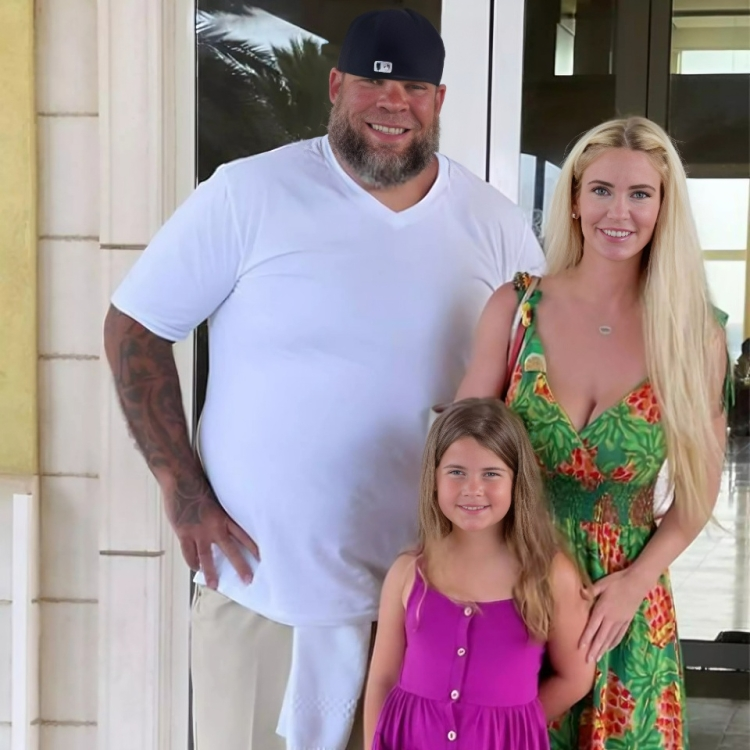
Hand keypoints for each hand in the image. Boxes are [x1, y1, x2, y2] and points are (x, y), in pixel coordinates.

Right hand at [165, 474, 258, 588]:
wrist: (182, 480)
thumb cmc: (200, 485)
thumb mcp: (217, 499)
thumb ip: (221, 514)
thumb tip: (224, 524)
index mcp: (225, 517)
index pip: (243, 535)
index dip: (253, 547)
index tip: (262, 558)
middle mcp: (215, 526)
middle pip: (231, 550)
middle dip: (240, 566)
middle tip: (248, 580)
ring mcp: (199, 532)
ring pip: (208, 557)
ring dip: (212, 572)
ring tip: (215, 585)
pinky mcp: (184, 533)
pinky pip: (189, 553)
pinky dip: (192, 562)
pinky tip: (196, 569)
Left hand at [580, 569, 649, 661]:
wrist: (638, 582)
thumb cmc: (617, 581)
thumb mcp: (602, 583)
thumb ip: (590, 590)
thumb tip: (579, 593)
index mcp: (602, 609)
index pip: (592, 627)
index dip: (586, 638)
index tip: (580, 648)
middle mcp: (611, 618)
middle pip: (601, 637)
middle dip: (593, 649)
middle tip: (587, 661)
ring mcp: (620, 621)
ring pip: (610, 638)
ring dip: (603, 649)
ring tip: (597, 658)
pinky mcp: (627, 621)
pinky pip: (619, 635)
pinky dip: (614, 643)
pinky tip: (610, 648)